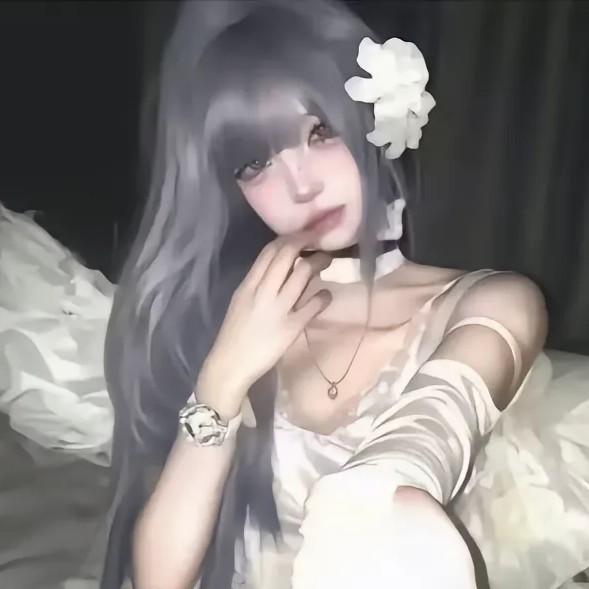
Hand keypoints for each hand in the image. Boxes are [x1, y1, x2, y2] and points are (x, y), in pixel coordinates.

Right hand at [198, 233, 332, 409]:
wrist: (230, 366)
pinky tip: (326, 295)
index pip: (269, 252)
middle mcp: (262, 292)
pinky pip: (312, 305)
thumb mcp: (242, 302)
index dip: (289, 238)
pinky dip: (323, 296)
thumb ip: (258, 285)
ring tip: (326, 260)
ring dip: (318, 262)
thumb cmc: (236, 334)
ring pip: (302, 274)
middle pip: (286, 256)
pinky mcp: (291, 328)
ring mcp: (278, 309)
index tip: (303, 234)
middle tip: (320, 240)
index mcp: (248, 286)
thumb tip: (280, 269)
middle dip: (306, 242)